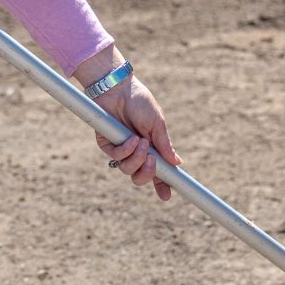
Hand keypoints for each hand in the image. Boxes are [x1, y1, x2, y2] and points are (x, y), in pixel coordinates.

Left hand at [95, 76, 178, 202]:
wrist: (120, 89)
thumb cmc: (140, 102)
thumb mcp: (157, 124)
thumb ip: (164, 144)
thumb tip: (177, 163)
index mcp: (152, 148)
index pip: (158, 172)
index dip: (162, 185)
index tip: (167, 196)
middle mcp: (136, 152)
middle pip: (140, 178)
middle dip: (147, 175)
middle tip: (152, 162)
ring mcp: (121, 149)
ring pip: (128, 170)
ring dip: (136, 158)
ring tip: (140, 141)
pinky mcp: (106, 144)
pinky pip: (116, 158)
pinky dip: (125, 150)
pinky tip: (131, 138)